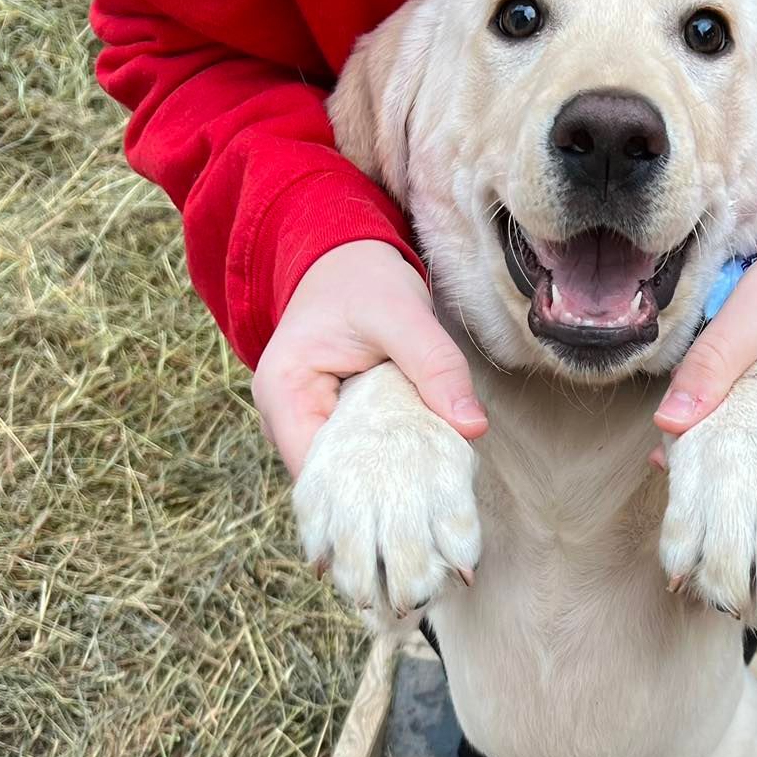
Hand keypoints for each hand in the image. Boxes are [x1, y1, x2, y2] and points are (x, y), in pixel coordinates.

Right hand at [253, 240, 486, 476]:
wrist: (347, 260)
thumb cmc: (363, 280)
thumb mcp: (402, 313)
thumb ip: (435, 365)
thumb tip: (473, 426)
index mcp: (283, 393)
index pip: (316, 472)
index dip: (364, 491)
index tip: (419, 495)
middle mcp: (283, 419)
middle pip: (331, 479)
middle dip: (382, 489)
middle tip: (436, 492)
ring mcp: (304, 424)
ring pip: (348, 471)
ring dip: (390, 475)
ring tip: (435, 480)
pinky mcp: (330, 423)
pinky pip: (360, 454)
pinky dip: (392, 457)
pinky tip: (424, 460)